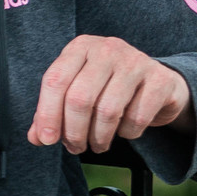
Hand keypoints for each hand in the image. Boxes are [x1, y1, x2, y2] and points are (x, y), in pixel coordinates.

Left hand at [30, 36, 194, 154]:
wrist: (159, 83)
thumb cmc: (109, 87)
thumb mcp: (78, 91)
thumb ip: (54, 112)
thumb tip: (36, 138)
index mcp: (80, 47)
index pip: (55, 80)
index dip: (47, 114)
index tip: (47, 140)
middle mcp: (107, 49)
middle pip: (79, 98)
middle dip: (74, 132)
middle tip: (76, 148)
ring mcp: (136, 61)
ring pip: (108, 111)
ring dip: (99, 137)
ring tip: (97, 145)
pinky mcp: (160, 79)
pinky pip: (137, 117)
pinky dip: (127, 133)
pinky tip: (125, 131)